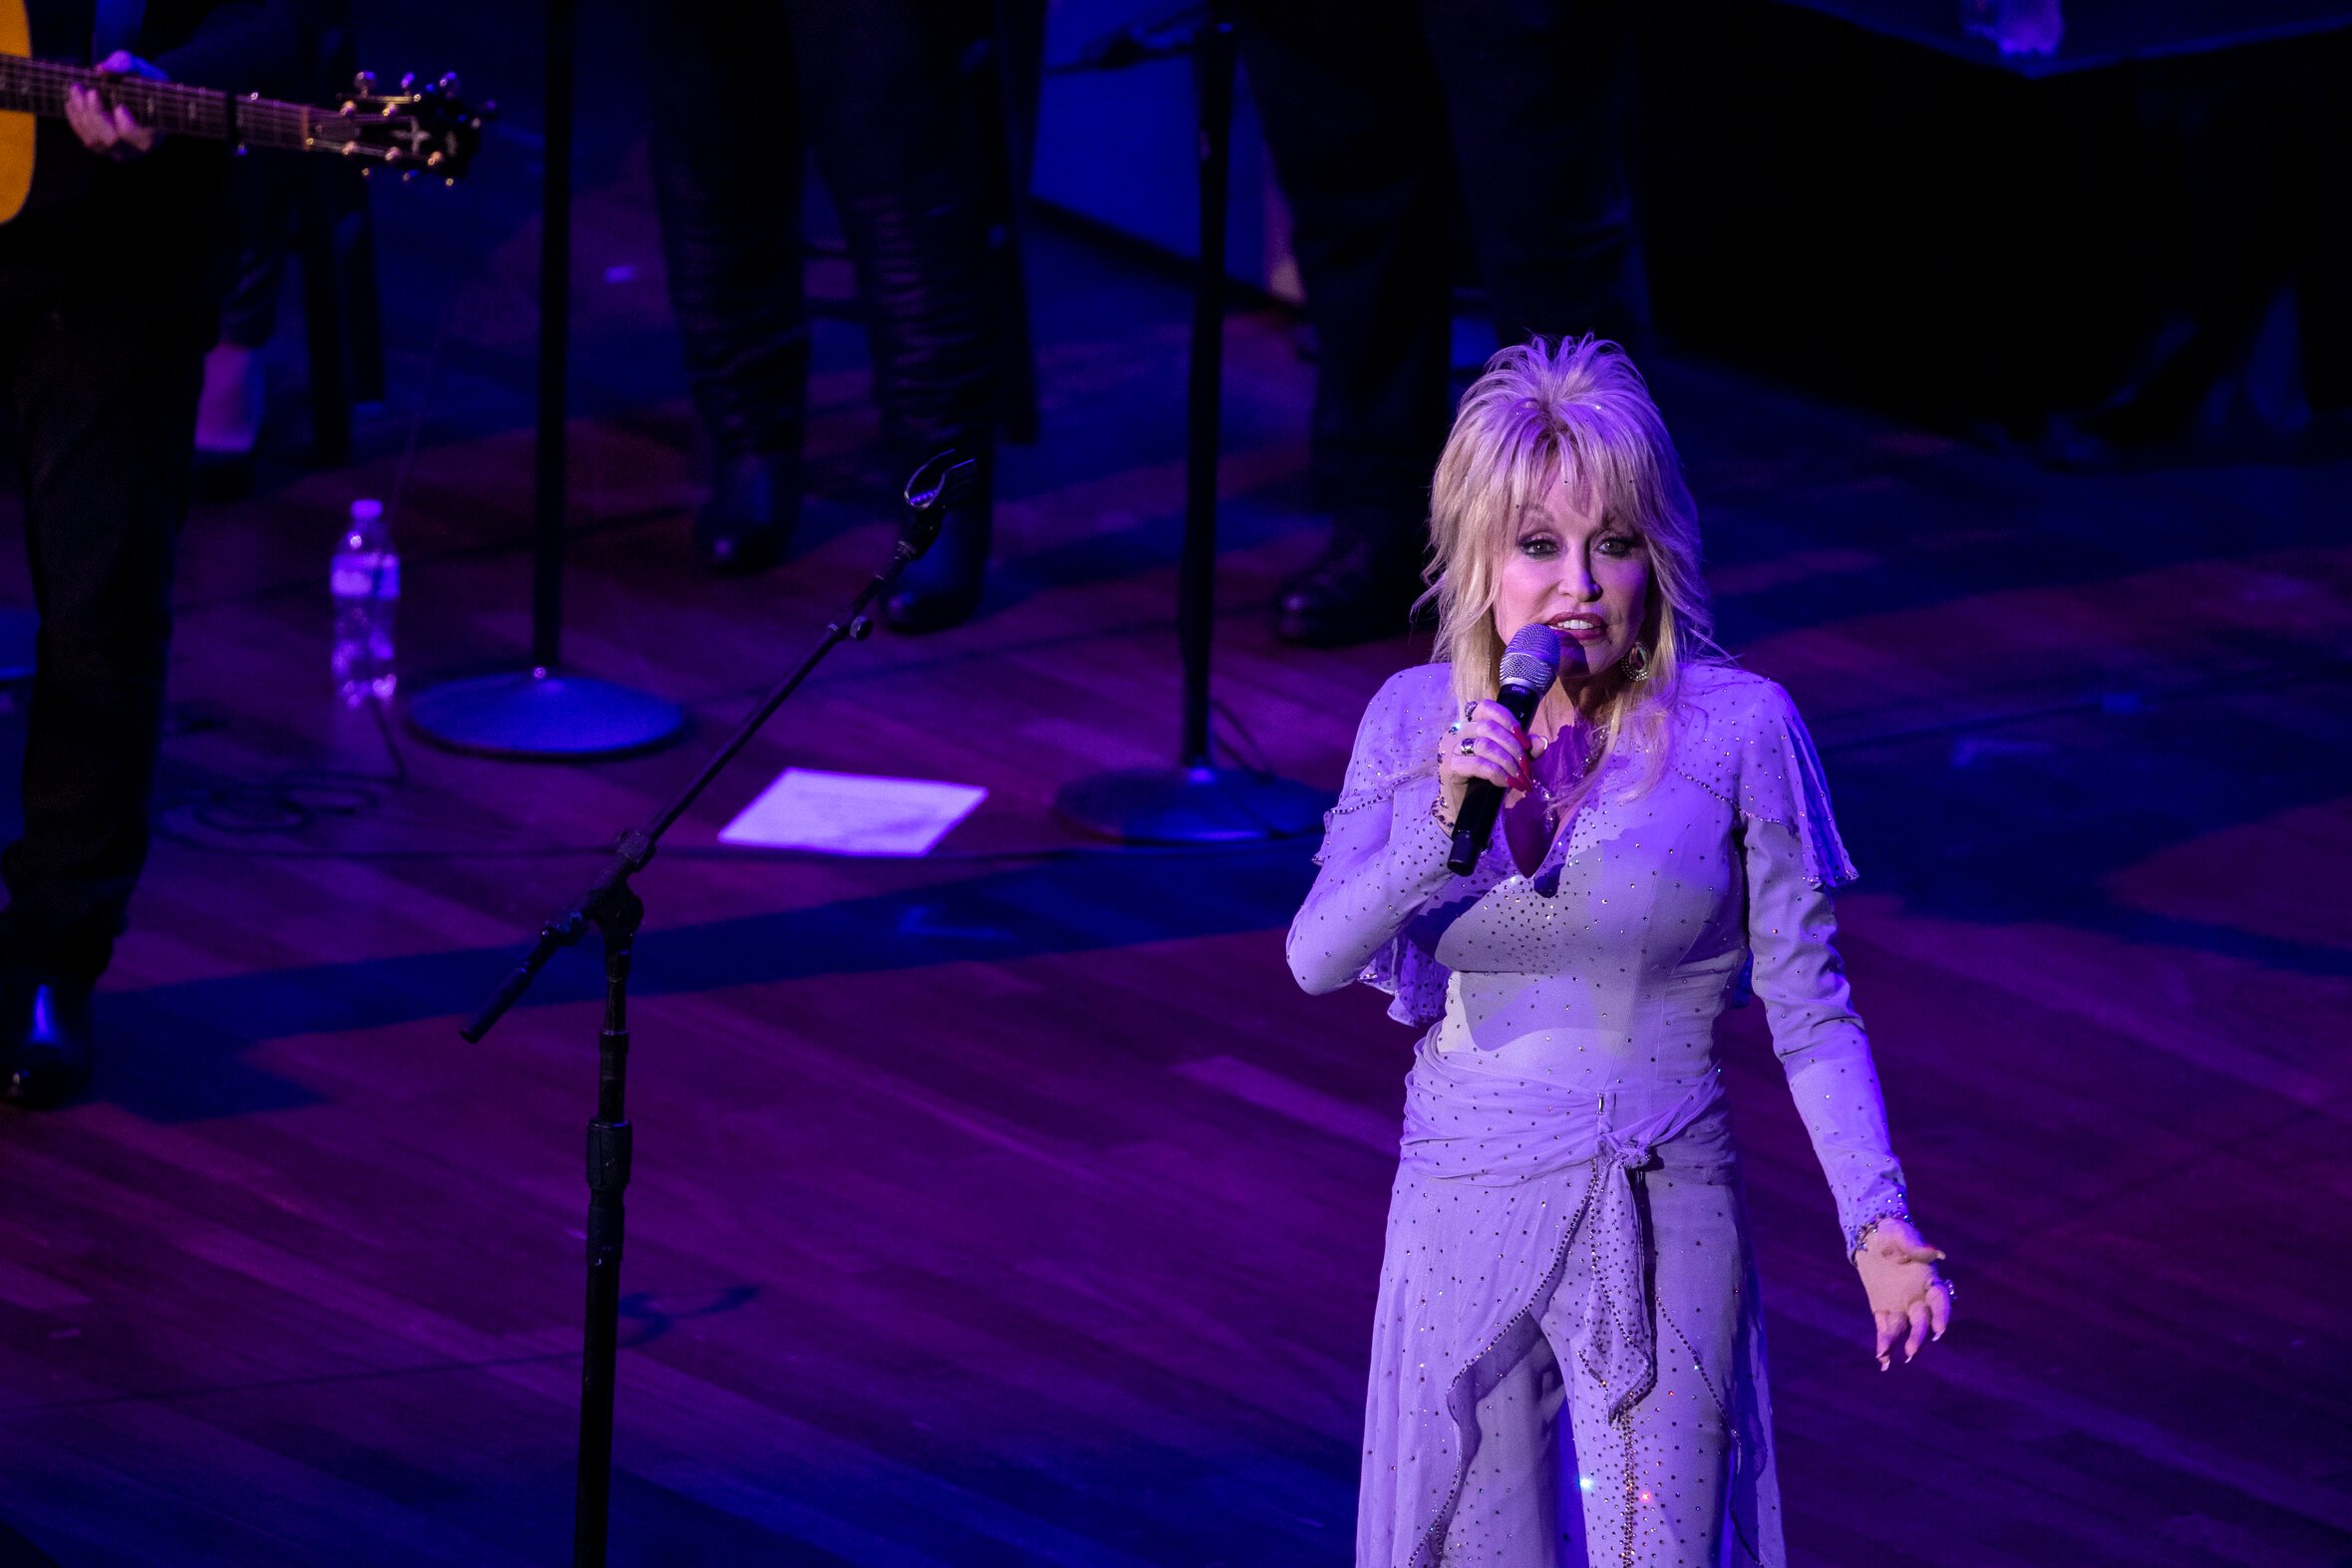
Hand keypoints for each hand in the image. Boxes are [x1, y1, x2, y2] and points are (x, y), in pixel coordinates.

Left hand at [66, 53, 167, 160]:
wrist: (143, 95)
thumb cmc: (144, 81)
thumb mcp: (141, 69)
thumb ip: (125, 66)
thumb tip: (101, 69)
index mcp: (153, 134)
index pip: (139, 137)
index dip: (127, 124)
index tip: (119, 106)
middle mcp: (136, 149)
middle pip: (111, 139)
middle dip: (95, 114)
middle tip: (86, 90)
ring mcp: (117, 152)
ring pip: (94, 140)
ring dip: (81, 114)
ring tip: (76, 90)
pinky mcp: (102, 148)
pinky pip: (85, 138)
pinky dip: (76, 120)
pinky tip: (72, 102)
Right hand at [1437, 699, 1543, 820]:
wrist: (1468, 809)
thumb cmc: (1487, 781)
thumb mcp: (1512, 762)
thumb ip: (1526, 751)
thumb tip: (1541, 741)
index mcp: (1471, 725)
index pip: (1486, 707)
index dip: (1508, 720)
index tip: (1525, 743)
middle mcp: (1457, 732)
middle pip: (1489, 727)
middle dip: (1514, 748)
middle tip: (1527, 769)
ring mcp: (1450, 748)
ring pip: (1484, 745)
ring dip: (1508, 762)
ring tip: (1520, 779)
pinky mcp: (1449, 766)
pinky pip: (1478, 764)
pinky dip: (1497, 773)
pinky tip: (1507, 783)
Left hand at [1853, 1216, 1951, 1369]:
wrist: (1871, 1234)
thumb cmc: (1893, 1232)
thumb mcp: (1903, 1235)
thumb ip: (1917, 1246)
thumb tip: (1936, 1252)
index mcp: (1930, 1281)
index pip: (1941, 1301)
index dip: (1942, 1316)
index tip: (1939, 1331)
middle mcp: (1919, 1298)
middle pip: (1922, 1321)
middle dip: (1918, 1337)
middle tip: (1911, 1352)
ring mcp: (1901, 1306)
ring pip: (1903, 1329)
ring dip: (1898, 1343)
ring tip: (1887, 1358)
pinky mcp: (1883, 1309)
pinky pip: (1885, 1328)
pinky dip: (1884, 1343)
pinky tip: (1881, 1357)